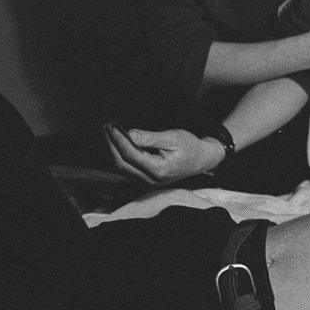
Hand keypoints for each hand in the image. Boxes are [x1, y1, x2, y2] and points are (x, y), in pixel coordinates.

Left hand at [104, 123, 223, 184]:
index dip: (119, 140)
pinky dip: (122, 156)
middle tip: (108, 128)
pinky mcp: (146, 180)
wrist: (201, 160)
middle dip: (113, 145)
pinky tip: (120, 144)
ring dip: (115, 150)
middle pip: (123, 163)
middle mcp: (151, 180)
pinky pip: (128, 169)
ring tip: (111, 133)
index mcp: (159, 170)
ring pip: (123, 167)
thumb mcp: (173, 138)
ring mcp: (148, 182)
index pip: (131, 155)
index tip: (112, 127)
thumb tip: (130, 134)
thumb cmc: (190, 147)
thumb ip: (150, 138)